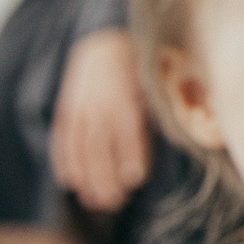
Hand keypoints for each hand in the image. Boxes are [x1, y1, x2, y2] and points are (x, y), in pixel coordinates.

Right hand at [49, 28, 150, 210]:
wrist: (103, 41)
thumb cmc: (140, 69)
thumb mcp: (156, 84)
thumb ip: (164, 112)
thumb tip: (181, 139)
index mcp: (126, 97)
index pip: (128, 131)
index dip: (130, 155)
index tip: (135, 179)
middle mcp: (100, 104)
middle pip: (100, 147)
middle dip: (105, 177)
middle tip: (115, 202)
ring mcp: (80, 107)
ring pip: (80, 148)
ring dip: (85, 177)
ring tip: (94, 202)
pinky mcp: (67, 109)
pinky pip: (62, 138)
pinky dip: (64, 160)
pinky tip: (69, 181)